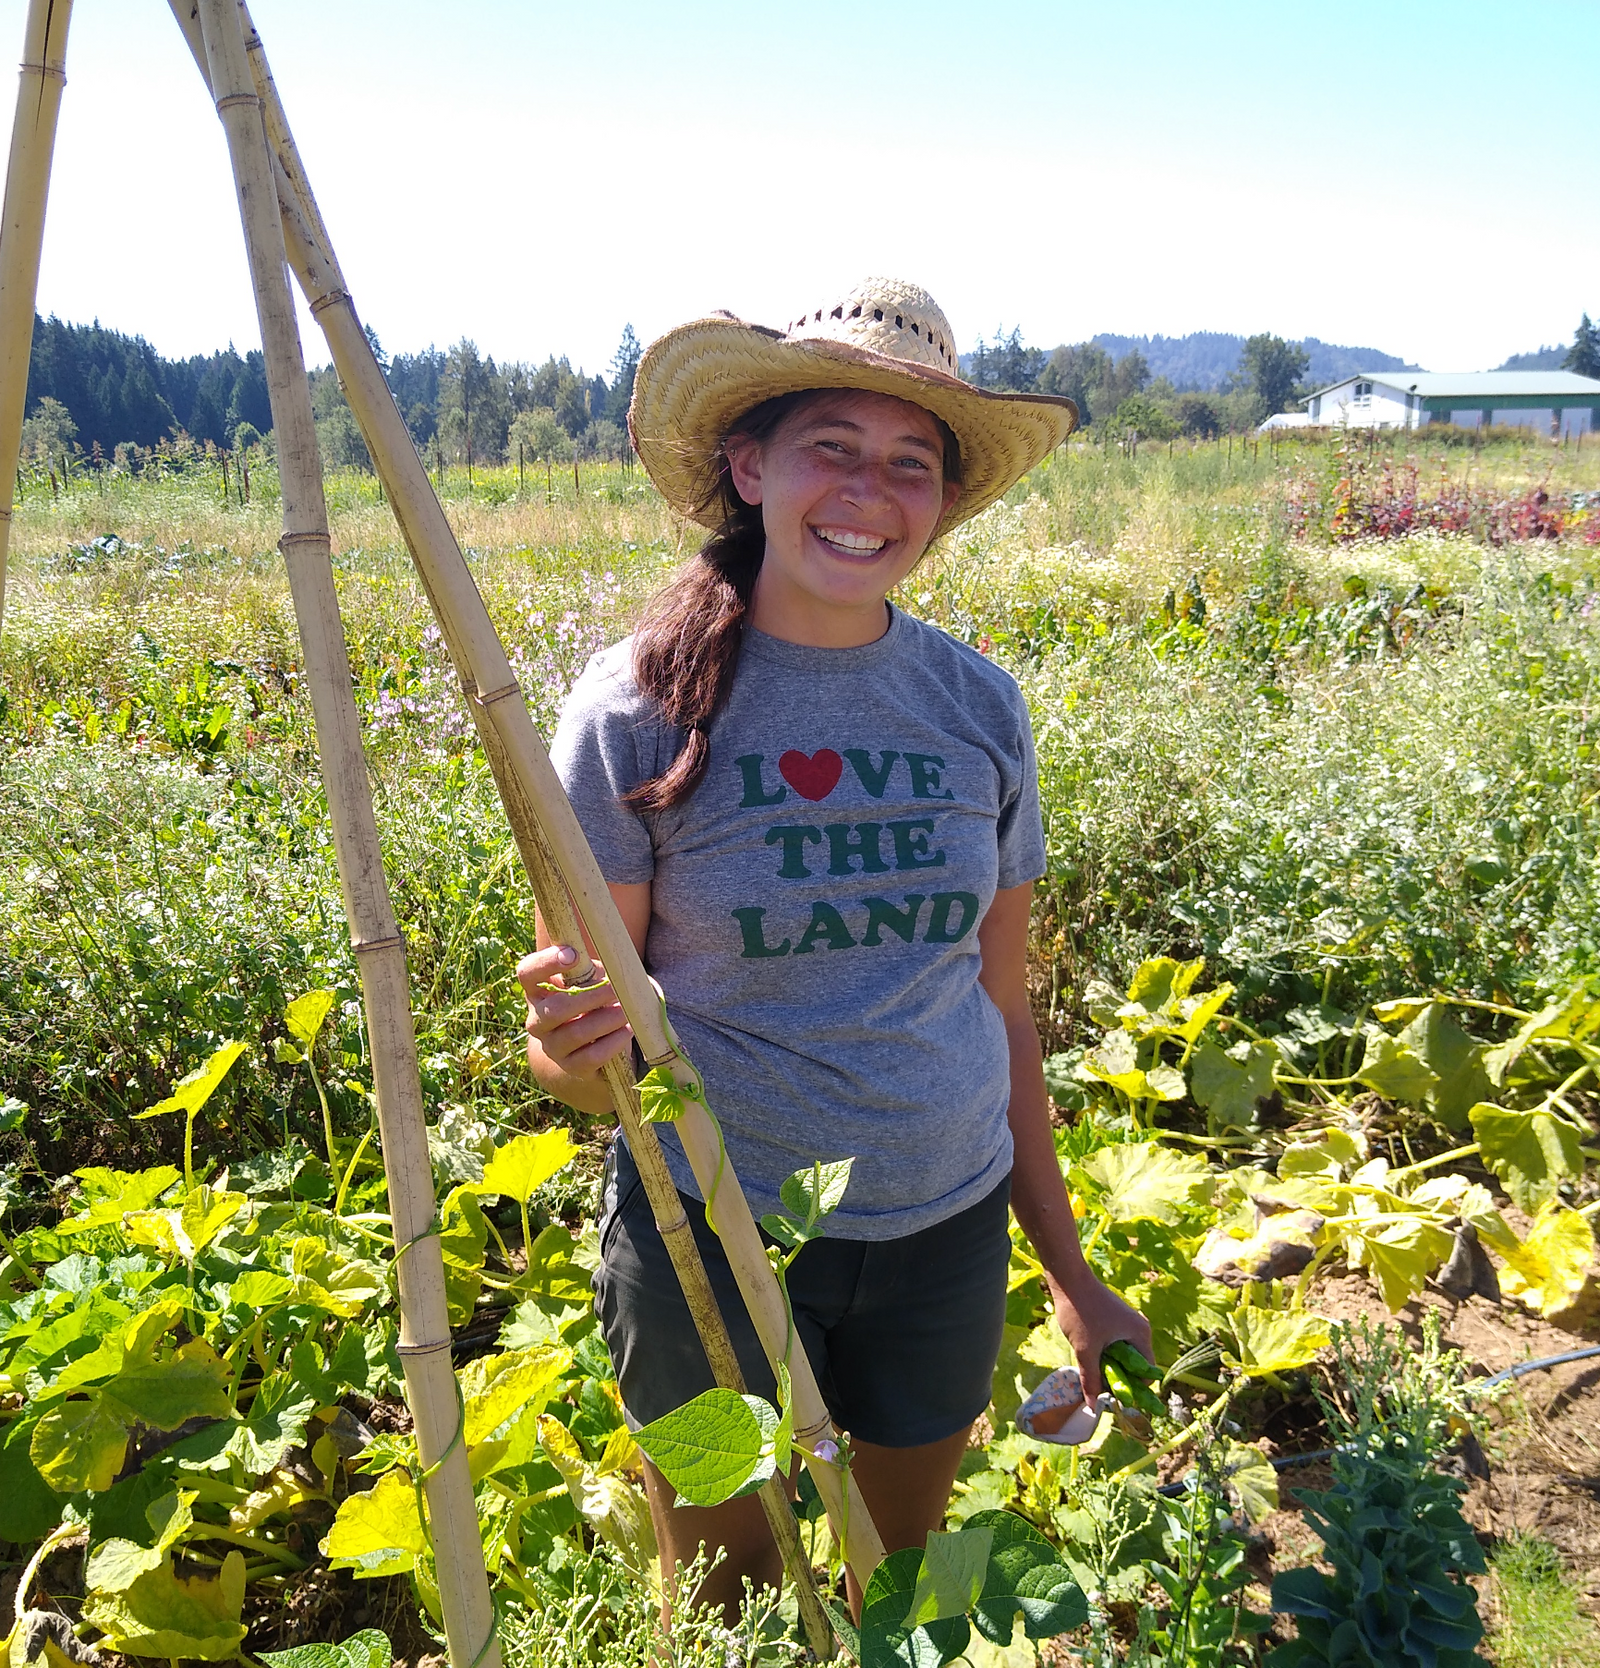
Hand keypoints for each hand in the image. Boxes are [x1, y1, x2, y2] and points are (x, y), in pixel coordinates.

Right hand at [517, 944, 632, 1106]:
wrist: (591, 1048)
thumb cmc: (591, 1002)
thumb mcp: (589, 981)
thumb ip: (590, 971)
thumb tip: (609, 963)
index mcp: (538, 992)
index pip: (527, 973)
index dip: (546, 962)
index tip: (573, 954)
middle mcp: (538, 1020)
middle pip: (555, 1009)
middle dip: (590, 997)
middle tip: (616, 989)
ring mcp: (552, 1046)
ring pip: (575, 1033)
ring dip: (605, 1020)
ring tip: (626, 1011)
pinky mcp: (572, 1067)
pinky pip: (592, 1056)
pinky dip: (613, 1042)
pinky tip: (627, 1030)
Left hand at [1047, 1269, 1153, 1402]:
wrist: (1068, 1277)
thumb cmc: (1080, 1312)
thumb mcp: (1084, 1349)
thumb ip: (1091, 1379)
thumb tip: (1093, 1407)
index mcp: (1140, 1335)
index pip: (1147, 1372)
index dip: (1132, 1388)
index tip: (1113, 1395)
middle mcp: (1139, 1329)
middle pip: (1135, 1365)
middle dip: (1118, 1377)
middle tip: (1097, 1384)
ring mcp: (1127, 1323)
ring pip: (1123, 1355)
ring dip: (1109, 1365)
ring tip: (1090, 1368)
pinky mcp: (1115, 1319)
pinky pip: (1116, 1344)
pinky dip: (1105, 1353)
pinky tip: (1088, 1354)